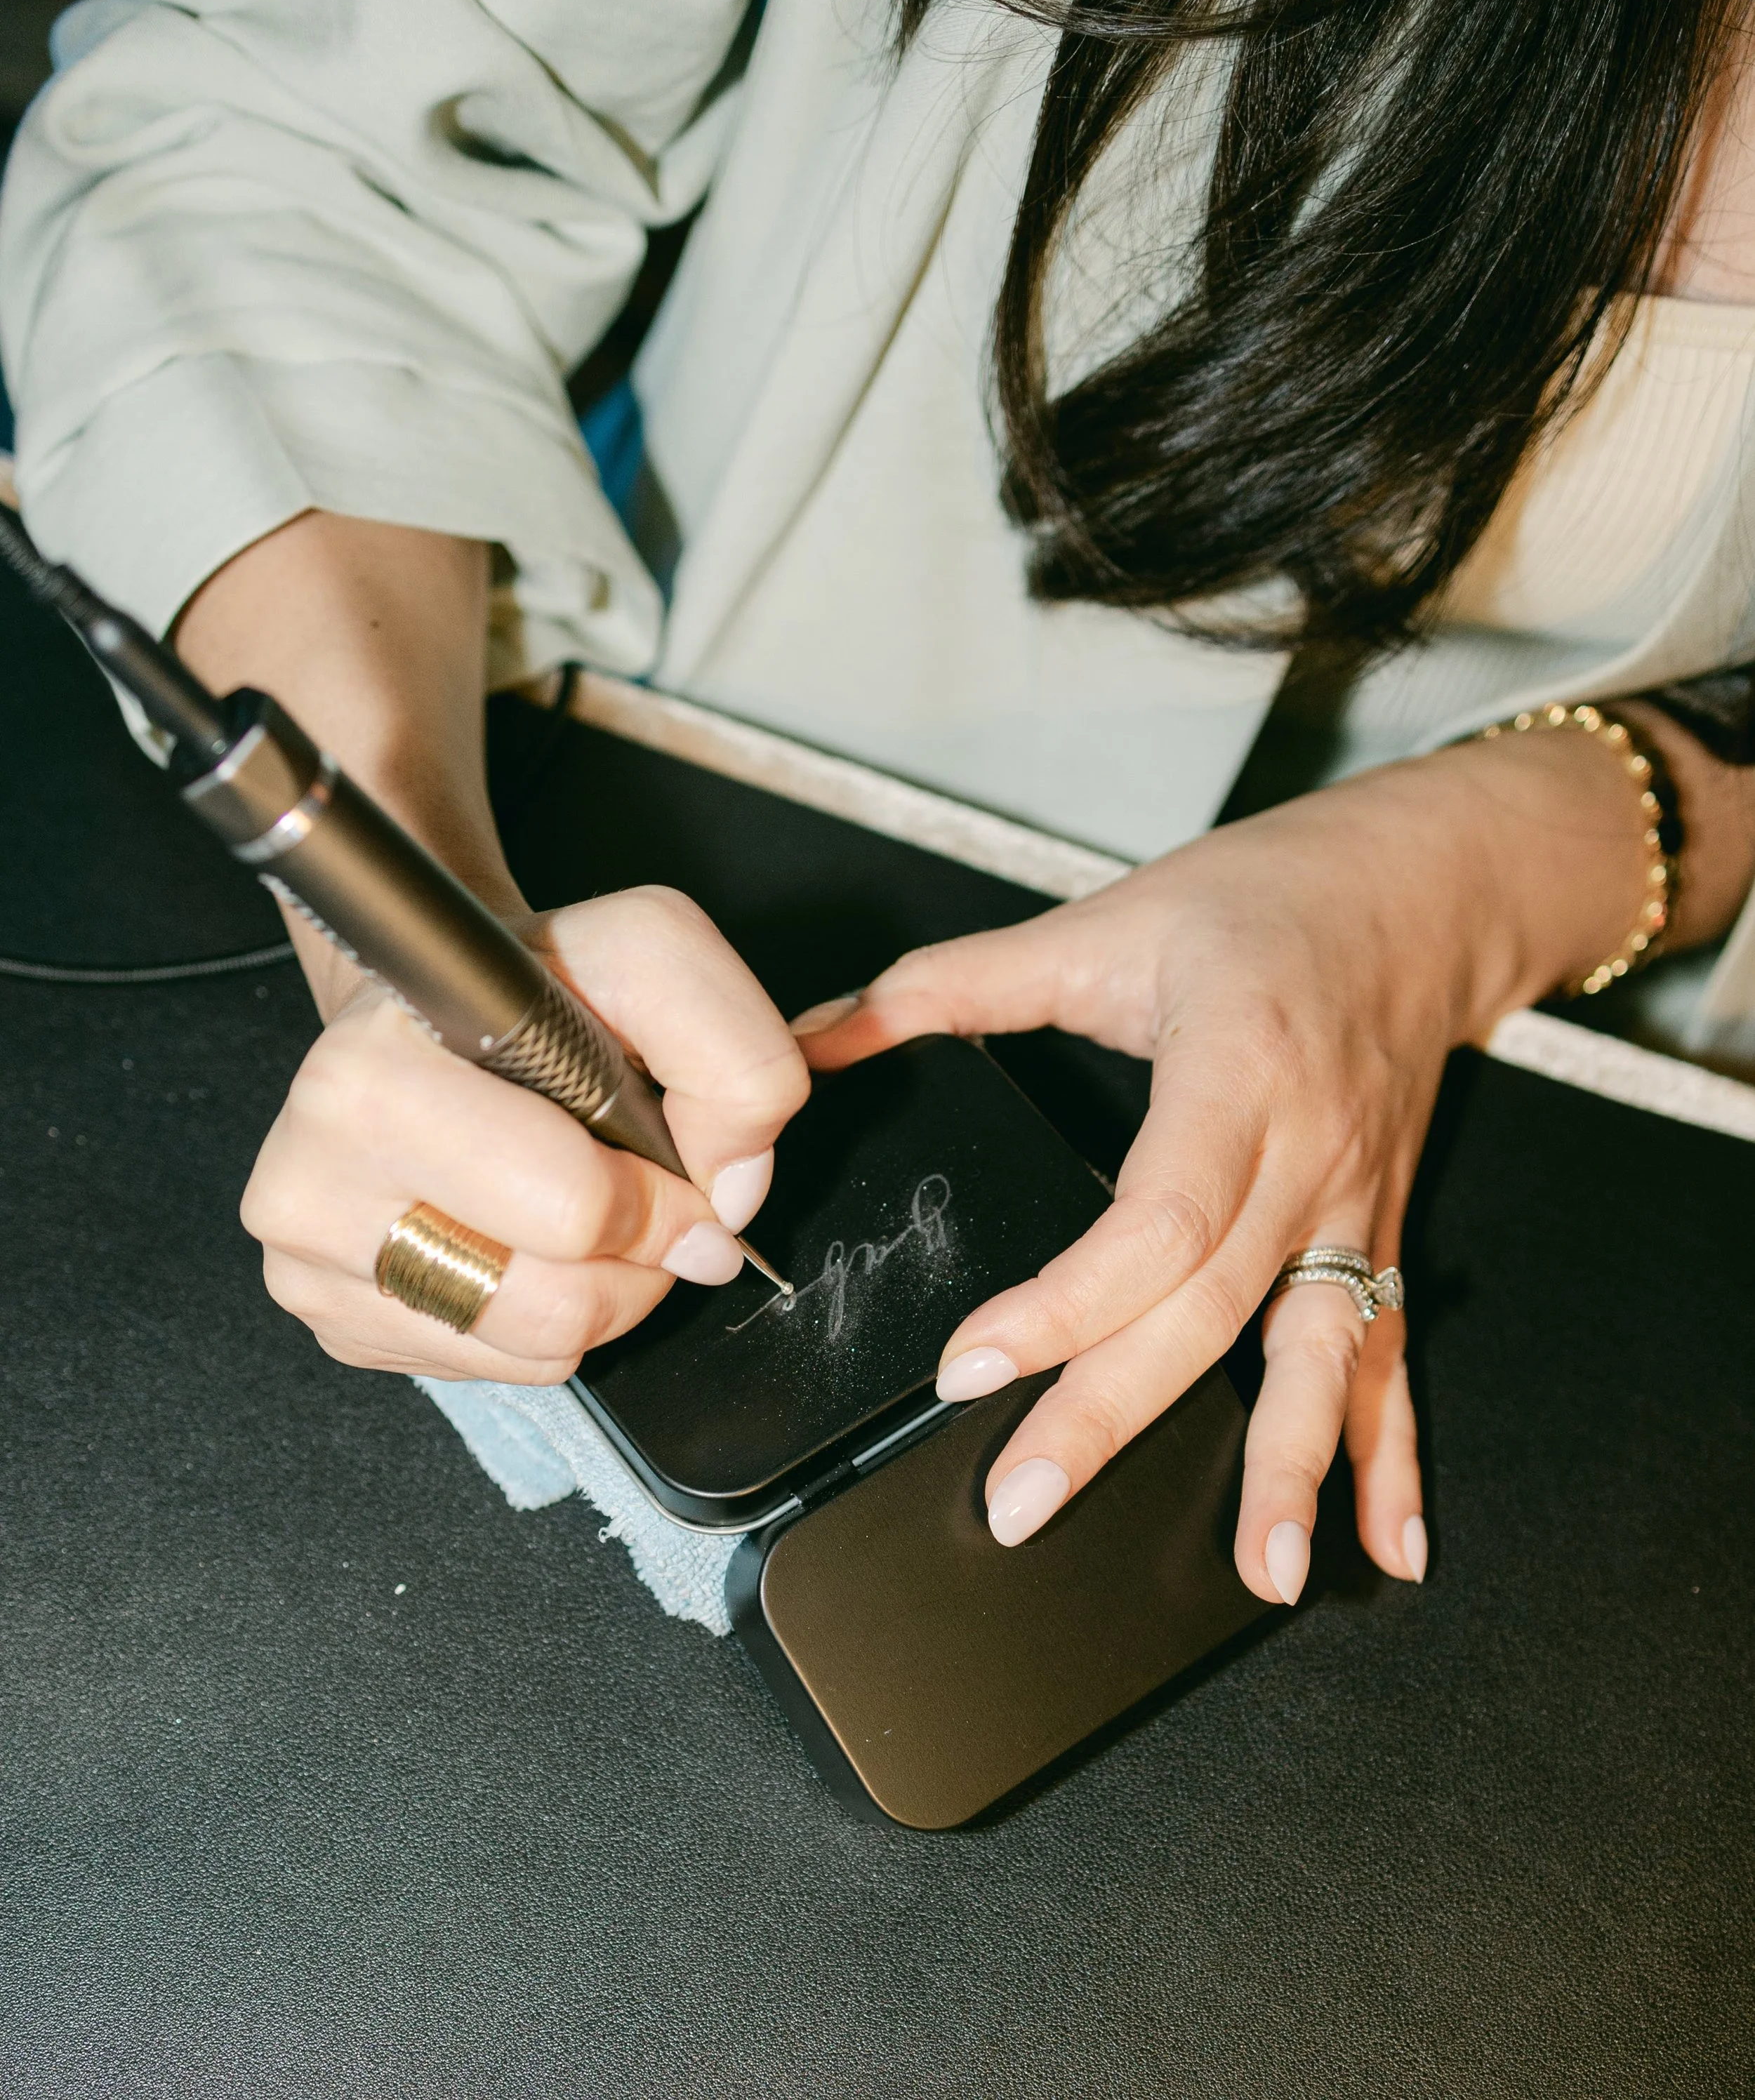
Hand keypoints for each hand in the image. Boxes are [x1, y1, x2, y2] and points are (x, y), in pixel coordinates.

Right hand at [242, 887, 808, 1381]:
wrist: (434, 1008)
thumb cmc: (530, 989)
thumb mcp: (651, 958)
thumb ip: (733, 1052)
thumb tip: (733, 1191)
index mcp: (371, 1072)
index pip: (569, 1205)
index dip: (652, 1195)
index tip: (665, 1158)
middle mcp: (309, 1171)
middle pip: (558, 1303)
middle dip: (635, 1253)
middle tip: (631, 1185)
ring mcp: (308, 1258)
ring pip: (535, 1349)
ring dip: (600, 1292)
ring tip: (578, 1208)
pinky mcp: (329, 1318)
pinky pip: (495, 1369)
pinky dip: (542, 1321)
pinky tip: (519, 1236)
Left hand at [795, 729, 1666, 1602]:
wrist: (1420, 887)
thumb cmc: (1269, 898)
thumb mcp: (1105, 921)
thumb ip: (955, 984)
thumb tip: (822, 1034)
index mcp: (1236, 1071)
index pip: (1157, 1219)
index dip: (1068, 1303)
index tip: (975, 1363)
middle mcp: (1306, 1152)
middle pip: (1211, 1308)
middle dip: (1115, 1416)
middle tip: (1024, 1502)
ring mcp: (1353, 1205)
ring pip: (1318, 1354)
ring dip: (1287, 1469)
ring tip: (1252, 1574)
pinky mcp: (1378, 1232)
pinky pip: (1391, 1355)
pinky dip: (1391, 1459)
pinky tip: (1387, 1548)